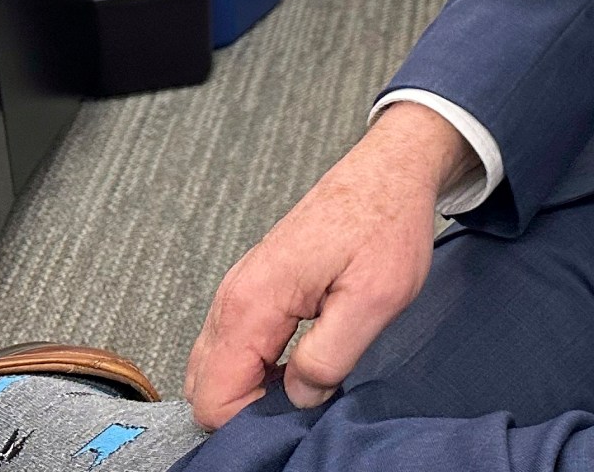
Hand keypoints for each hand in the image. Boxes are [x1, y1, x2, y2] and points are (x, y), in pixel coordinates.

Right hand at [183, 102, 469, 428]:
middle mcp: (233, 296)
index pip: (214, 397)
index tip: (296, 418)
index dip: (251, 422)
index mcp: (253, 303)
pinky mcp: (255, 288)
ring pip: (216, 366)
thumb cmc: (386, 222)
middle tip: (301, 406)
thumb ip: (330, 355)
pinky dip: (256, 367)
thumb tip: (300, 396)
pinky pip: (235, 345)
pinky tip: (298, 364)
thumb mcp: (376, 297)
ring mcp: (240, 290)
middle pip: (205, 386)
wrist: (388, 172)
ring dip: (251, 389)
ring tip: (304, 385)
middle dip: (245, 410)